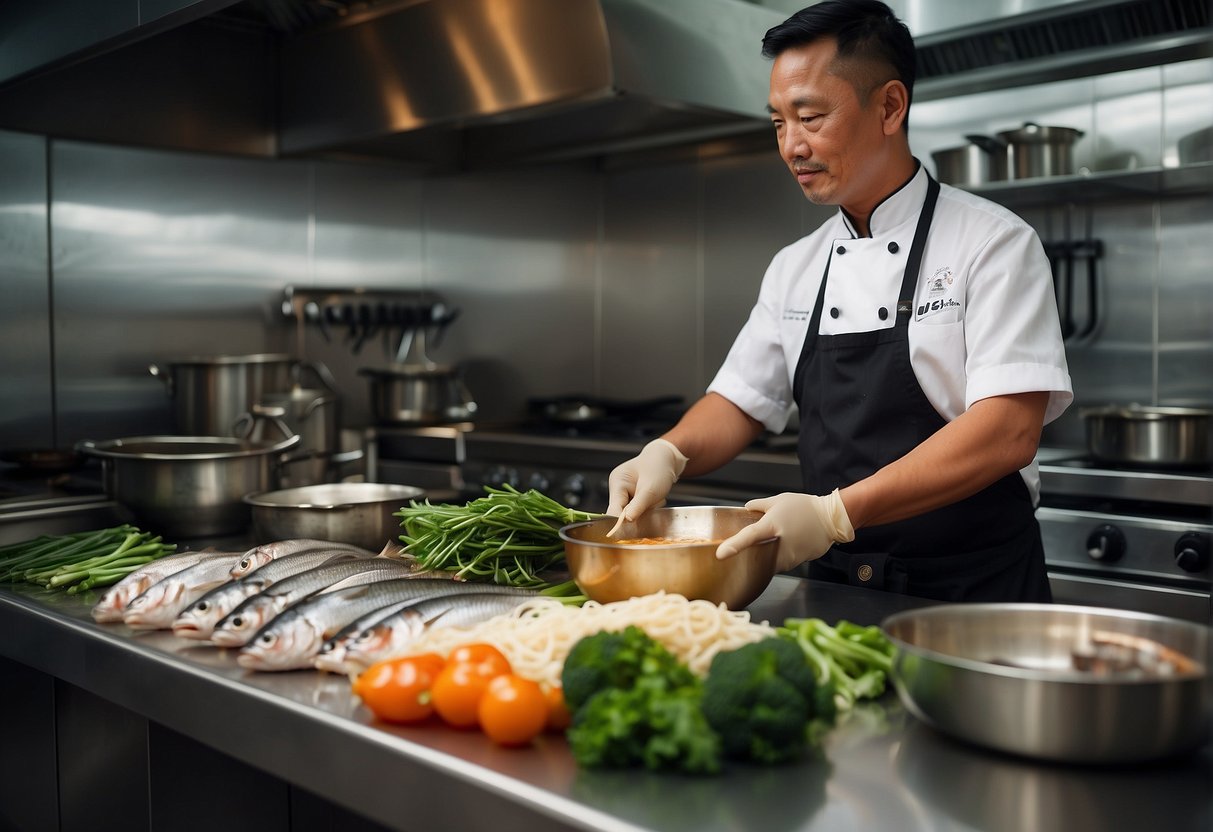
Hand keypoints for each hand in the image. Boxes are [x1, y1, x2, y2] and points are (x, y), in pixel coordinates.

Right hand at [605, 438, 688, 521]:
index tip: (629, 531)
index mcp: (618, 482)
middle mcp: (618, 488)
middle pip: (622, 513)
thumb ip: (638, 506)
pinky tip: (655, 500)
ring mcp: (625, 493)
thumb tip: (626, 521)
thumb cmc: (658, 468)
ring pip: (632, 513)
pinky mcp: (632, 498)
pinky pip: (638, 511)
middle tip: (653, 504)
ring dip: (646, 511)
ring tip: (656, 499)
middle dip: (639, 513)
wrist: (667, 459)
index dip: (620, 522)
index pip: (613, 509)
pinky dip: (648, 509)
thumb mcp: (650, 489)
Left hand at [716, 489, 854, 571]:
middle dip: (752, 552)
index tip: (720, 554)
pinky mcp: (798, 562)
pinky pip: (781, 564)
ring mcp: (790, 555)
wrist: (831, 518)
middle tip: (754, 544)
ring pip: (768, 562)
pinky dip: (778, 557)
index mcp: (772, 526)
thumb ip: (760, 505)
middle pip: (756, 554)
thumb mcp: (779, 500)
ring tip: (776, 541)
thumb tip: (746, 508)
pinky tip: (785, 545)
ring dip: (766, 555)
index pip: (749, 536)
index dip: (734, 545)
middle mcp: (780, 543)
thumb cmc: (804, 507)